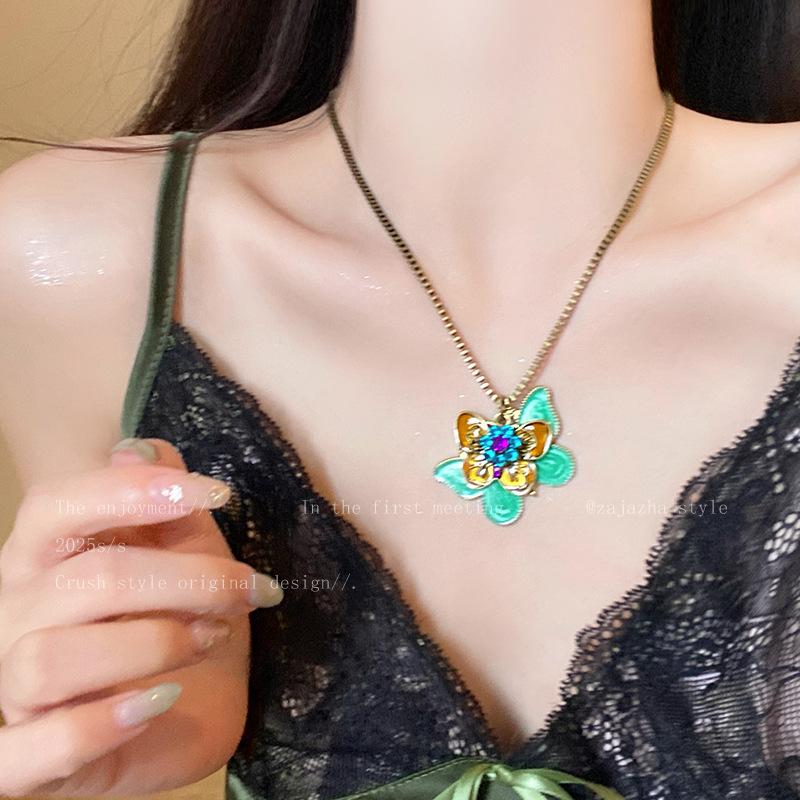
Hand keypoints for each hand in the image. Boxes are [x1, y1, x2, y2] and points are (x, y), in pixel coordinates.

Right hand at [0, 437, 281, 795]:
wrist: (190, 713)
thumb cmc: (177, 620)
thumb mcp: (184, 553)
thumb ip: (162, 501)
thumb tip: (140, 447)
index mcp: (44, 557)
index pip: (57, 506)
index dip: (133, 492)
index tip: (216, 493)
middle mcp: (15, 616)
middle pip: (89, 580)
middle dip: (188, 579)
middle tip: (249, 589)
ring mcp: (12, 690)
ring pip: (56, 659)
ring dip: (155, 644)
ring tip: (211, 638)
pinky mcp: (24, 761)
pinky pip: (33, 751)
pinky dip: (99, 726)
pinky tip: (161, 701)